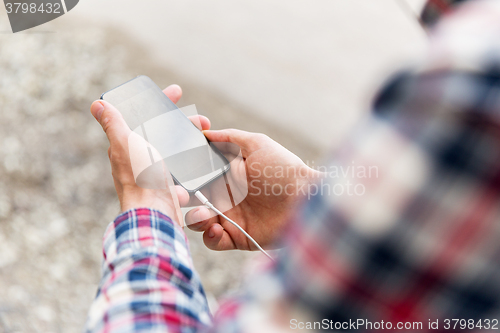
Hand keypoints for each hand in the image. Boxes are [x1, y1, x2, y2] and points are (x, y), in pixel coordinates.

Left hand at [90, 85, 205, 224]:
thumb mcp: (126, 145)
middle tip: (201, 119)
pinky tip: (201, 160)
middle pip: (164, 133)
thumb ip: (113, 125)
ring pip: (176, 151)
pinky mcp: (169, 186)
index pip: (143, 116)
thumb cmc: (139, 178)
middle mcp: (140, 159)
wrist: (155, 213)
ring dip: (191, 142)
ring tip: (206, 136)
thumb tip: (97, 105)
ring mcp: (155, 173)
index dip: (160, 101)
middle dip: (183, 123)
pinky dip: (193, 166)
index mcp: (128, 146)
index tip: (177, 92)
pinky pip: (184, 172)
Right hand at [185, 128, 320, 249]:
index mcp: (225, 174)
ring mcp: (230, 217)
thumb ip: (229, 137)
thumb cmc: (283, 167)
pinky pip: (214, 241)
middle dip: (180, 199)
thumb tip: (205, 132)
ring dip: (195, 219)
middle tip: (182, 197)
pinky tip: (217, 228)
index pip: (195, 175)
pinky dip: (210, 237)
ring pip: (198, 221)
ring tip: (204, 215)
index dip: (182, 175)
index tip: (172, 172)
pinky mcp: (238, 237)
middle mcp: (224, 196)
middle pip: (191, 199)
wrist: (305, 198)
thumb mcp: (257, 144)